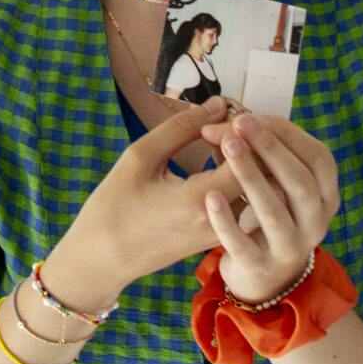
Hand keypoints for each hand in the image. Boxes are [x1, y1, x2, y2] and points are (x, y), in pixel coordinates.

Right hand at [54, 98, 246, 300]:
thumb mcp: (141, 156)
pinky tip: (217, 162)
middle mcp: (220, 221)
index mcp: (200, 201)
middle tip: (224, 122)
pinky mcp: (218, 238)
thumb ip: (181, 127)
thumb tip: (219, 104)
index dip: (239, 130)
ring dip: (245, 160)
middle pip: (260, 175)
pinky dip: (238, 177)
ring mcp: (222, 233)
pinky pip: (243, 203)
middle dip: (248, 141)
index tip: (214, 116)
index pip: (247, 157)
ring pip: (255, 190)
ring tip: (220, 139)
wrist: (102, 259)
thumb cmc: (115, 205)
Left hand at [200, 113, 340, 303]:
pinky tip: (209, 196)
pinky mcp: (260, 267)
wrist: (263, 274)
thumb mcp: (270, 181)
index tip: (250, 116)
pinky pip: (242, 243)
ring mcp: (290, 248)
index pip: (317, 157)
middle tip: (239, 124)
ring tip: (226, 147)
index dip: (286, 134)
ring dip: (250, 175)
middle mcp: (316, 223)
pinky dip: (226, 219)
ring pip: (273, 211)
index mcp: (325, 196)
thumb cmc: (265, 211)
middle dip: (270, 148)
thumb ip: (249, 150)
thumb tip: (212, 125)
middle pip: (300, 181)